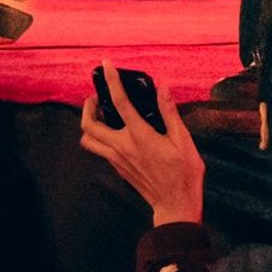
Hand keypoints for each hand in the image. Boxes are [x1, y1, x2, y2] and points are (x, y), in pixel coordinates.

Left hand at [80, 62, 204, 225]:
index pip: (119, 102)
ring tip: (101, 114)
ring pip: (88, 140)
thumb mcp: (182, 139)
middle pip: (89, 124)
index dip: (111, 80)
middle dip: (87, 105)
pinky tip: (114, 132)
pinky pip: (99, 151)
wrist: (176, 205)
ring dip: (88, 124)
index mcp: (139, 136)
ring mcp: (117, 160)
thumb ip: (169, 111)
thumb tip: (163, 86)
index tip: (107, 65)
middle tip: (97, 96)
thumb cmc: (183, 173)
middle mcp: (122, 147)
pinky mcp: (118, 169)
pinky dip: (98, 137)